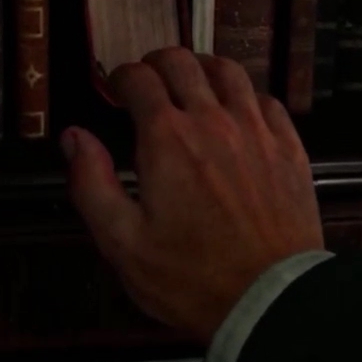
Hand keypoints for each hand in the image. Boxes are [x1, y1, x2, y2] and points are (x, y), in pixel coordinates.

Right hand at [62, 48, 324, 341]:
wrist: (270, 299)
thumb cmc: (190, 278)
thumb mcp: (123, 242)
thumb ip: (91, 183)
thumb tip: (73, 136)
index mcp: (166, 138)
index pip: (138, 79)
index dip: (120, 78)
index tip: (115, 91)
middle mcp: (212, 120)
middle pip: (182, 62)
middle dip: (156, 64)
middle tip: (147, 83)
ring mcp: (256, 130)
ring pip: (228, 71)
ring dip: (202, 68)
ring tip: (191, 83)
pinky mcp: (288, 147)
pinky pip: (266, 100)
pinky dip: (244, 95)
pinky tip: (238, 112)